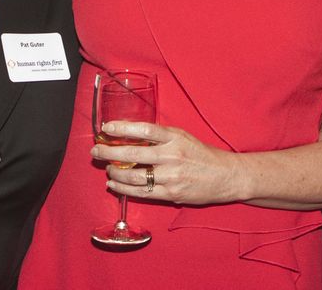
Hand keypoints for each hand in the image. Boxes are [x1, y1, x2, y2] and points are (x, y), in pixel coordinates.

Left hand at [91, 121, 243, 205]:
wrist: (225, 176)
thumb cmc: (203, 154)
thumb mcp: (184, 137)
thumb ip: (161, 136)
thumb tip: (133, 134)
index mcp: (175, 138)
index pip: (144, 129)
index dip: (122, 128)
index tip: (106, 127)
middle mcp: (171, 156)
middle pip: (132, 154)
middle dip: (109, 152)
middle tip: (96, 150)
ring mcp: (170, 177)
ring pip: (133, 176)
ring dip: (114, 173)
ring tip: (106, 168)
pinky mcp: (170, 194)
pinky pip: (141, 192)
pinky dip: (123, 189)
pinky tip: (114, 184)